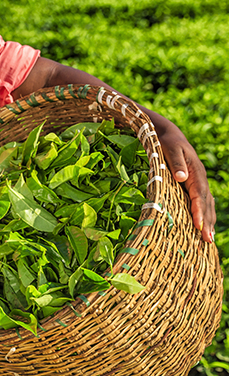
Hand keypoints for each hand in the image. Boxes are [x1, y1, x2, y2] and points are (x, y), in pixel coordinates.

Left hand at [151, 116, 215, 242]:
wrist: (169, 135)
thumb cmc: (167, 142)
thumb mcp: (170, 150)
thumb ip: (176, 164)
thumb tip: (181, 178)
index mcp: (195, 173)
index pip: (198, 195)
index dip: (199, 211)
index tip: (199, 226)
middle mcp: (199, 179)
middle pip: (206, 203)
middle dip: (207, 222)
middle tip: (207, 240)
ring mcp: (198, 182)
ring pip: (207, 205)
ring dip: (208, 222)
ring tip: (209, 239)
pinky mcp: (193, 185)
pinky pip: (202, 202)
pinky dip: (205, 215)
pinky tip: (204, 226)